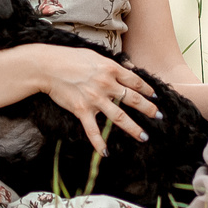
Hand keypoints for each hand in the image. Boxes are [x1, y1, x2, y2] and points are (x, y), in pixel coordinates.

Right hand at [31, 43, 158, 151]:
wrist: (47, 66)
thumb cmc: (70, 57)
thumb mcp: (95, 55)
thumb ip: (113, 63)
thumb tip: (130, 67)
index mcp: (111, 69)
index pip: (135, 81)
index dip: (147, 90)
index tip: (155, 96)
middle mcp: (107, 85)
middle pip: (134, 100)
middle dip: (149, 109)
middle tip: (159, 117)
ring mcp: (95, 99)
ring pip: (120, 117)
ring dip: (134, 129)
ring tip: (144, 137)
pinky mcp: (82, 110)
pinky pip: (93, 131)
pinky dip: (99, 144)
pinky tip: (105, 153)